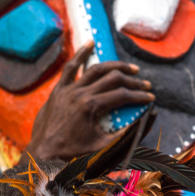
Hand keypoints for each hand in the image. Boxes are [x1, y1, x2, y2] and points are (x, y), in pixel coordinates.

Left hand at [21, 41, 154, 161]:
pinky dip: (80, 54)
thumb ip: (123, 134)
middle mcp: (80, 93)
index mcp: (91, 107)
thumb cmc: (73, 152)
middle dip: (132, 82)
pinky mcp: (59, 90)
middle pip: (112, 79)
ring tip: (130, 68)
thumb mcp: (101, 146)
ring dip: (115, 66)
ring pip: (95, 69)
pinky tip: (91, 43)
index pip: (122, 95)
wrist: (44, 152)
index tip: (150, 98)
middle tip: (145, 84)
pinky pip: (70, 68)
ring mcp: (68, 89)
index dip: (139, 96)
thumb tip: (142, 121)